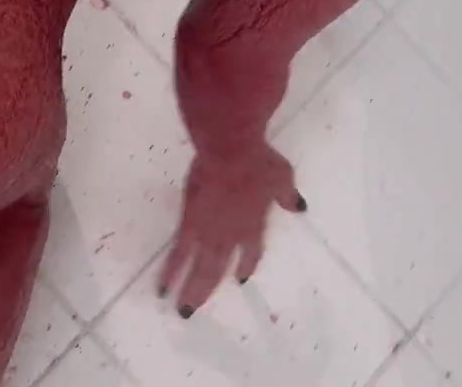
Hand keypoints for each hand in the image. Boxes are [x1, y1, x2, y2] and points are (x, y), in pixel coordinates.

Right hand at [159, 141, 305, 316]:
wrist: (231, 152)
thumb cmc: (259, 161)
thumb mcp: (283, 177)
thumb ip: (287, 196)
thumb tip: (298, 206)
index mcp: (255, 226)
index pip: (252, 253)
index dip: (246, 265)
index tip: (241, 278)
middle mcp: (232, 237)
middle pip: (219, 270)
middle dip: (208, 290)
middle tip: (196, 308)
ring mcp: (209, 233)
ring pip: (199, 269)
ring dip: (191, 291)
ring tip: (182, 310)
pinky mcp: (189, 224)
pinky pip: (179, 253)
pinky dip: (171, 271)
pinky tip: (163, 287)